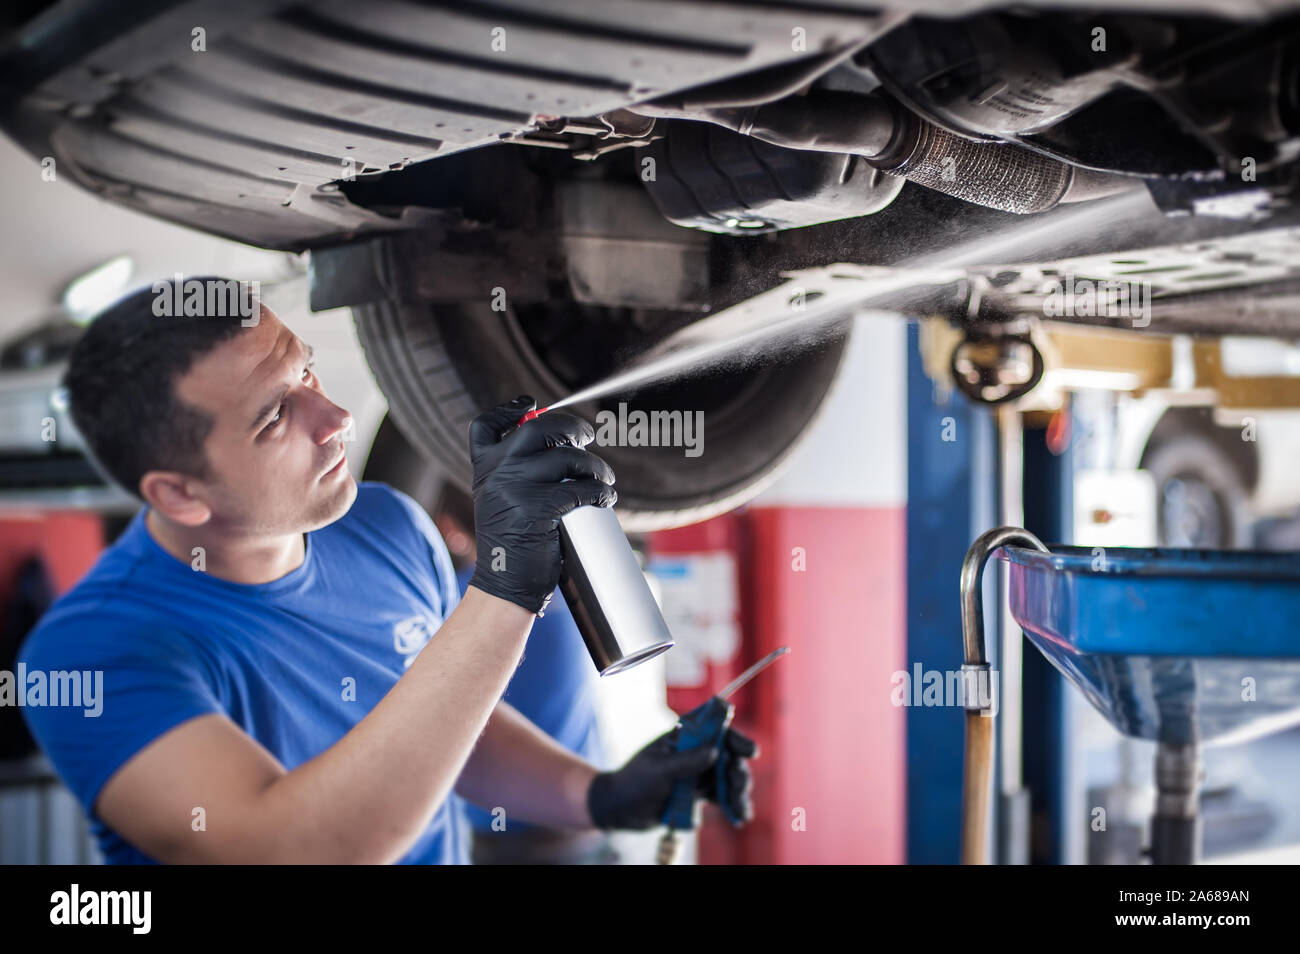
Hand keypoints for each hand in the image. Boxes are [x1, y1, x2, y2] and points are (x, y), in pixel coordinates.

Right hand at [466, 396, 615, 614]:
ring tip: (604, 478)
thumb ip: (513, 474)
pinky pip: (581, 487)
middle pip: (537, 429)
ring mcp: (516, 489)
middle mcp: (496, 473)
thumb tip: (557, 445)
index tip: (530, 404)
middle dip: (569, 427)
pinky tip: (605, 498)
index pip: (486, 425)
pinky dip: (601, 491)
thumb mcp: (498, 502)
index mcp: (483, 469)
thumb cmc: (511, 546)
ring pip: (568, 458)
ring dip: (595, 466)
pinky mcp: (539, 508)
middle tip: (586, 437)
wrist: (503, 586)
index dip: (508, 409)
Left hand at [586, 724, 758, 830]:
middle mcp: (694, 752)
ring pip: (727, 779)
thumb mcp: (658, 771)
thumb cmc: (634, 782)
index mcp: (684, 737)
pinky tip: (739, 818)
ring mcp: (697, 773)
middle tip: (739, 786)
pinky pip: (720, 798)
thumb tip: (715, 752)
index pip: (715, 729)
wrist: (620, 810)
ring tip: (740, 809)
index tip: (750, 751)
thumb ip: (686, 762)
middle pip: (727, 756)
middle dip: (737, 771)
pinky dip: (731, 807)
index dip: (735, 737)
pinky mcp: (697, 794)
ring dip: (738, 792)